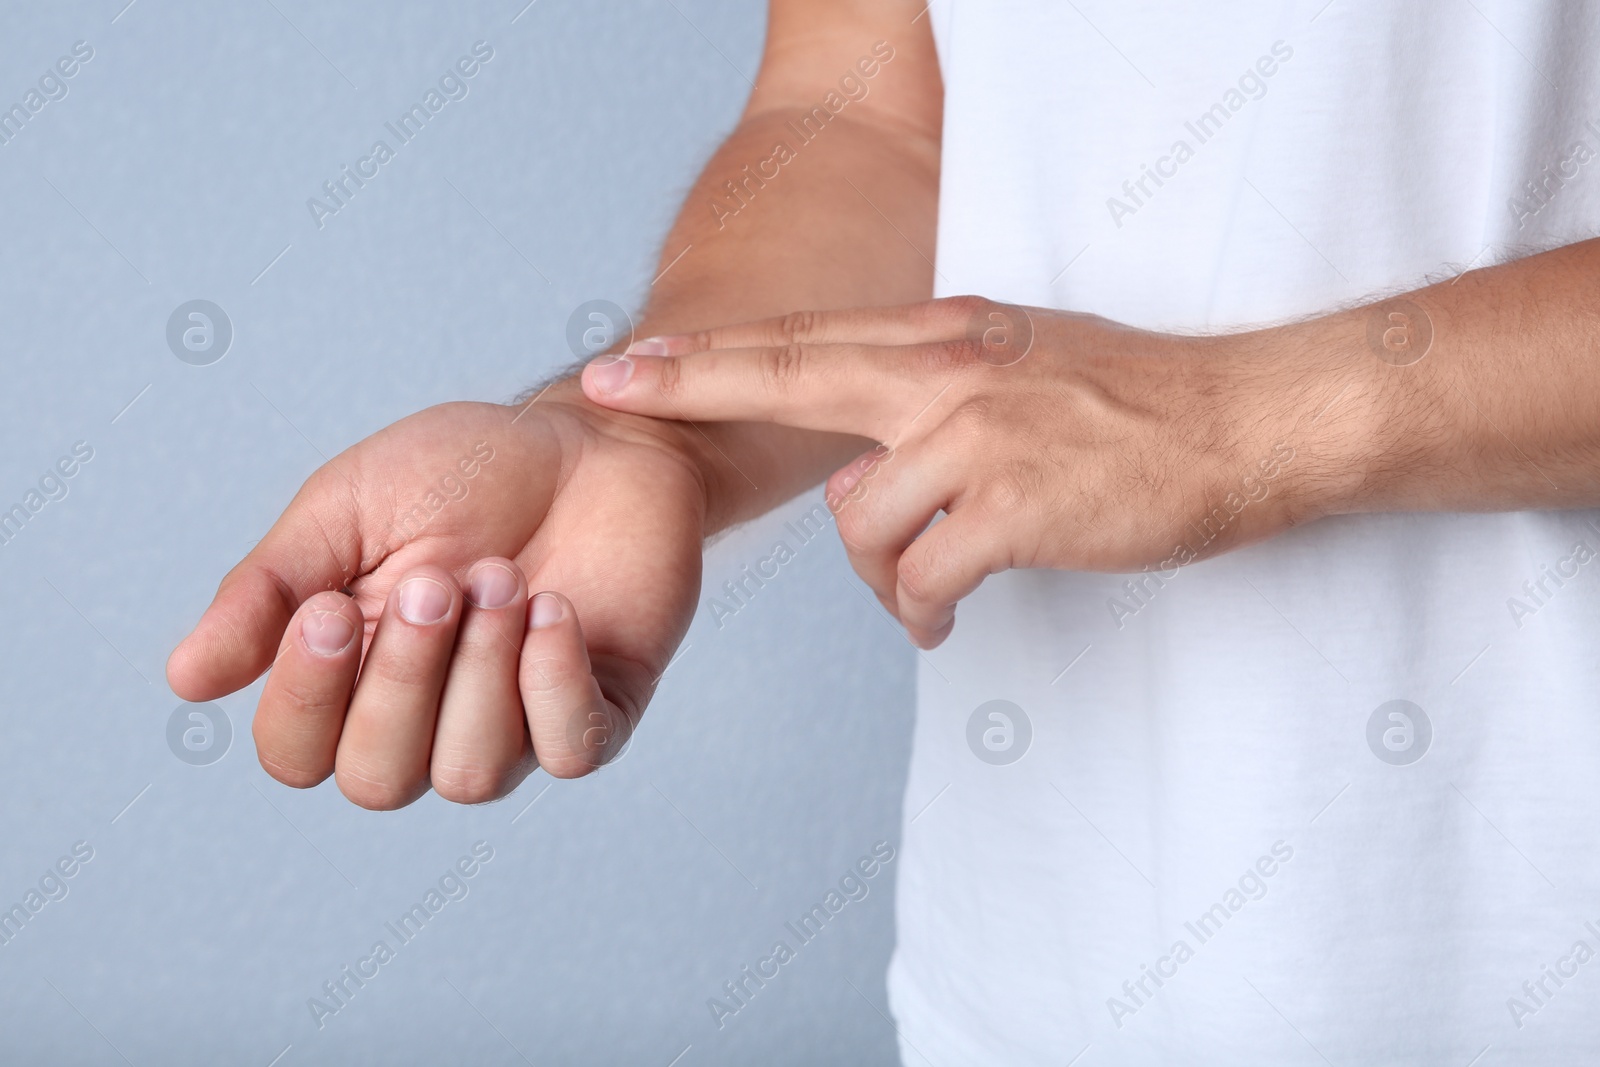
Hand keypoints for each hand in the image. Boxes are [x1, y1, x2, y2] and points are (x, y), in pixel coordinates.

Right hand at [166, 393, 708, 807]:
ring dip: (480, 670)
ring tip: (503, 579)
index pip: (295, 754)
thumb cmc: (469, 472)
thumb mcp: (349, 509)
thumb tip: (185, 678)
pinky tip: (554, 609)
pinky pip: (568, 753)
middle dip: (401, 677)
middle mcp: (427, 720)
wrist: (590, 439)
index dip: (305, 697)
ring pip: (467, 776)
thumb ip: (269, 590)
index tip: (331, 606)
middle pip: (376, 780)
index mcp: (351, 674)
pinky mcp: (597, 716)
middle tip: (436, 579)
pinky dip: (553, 682)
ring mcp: (514, 727)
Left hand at [581, 297, 1362, 647]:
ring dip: (881, 577)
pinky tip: (945, 617)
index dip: (708, 351)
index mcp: (950, 336)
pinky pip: (919, 578)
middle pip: (790, 378)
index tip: (630, 358)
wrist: (1248, 422)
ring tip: (924, 594)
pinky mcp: (1014, 507)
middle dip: (688, 385)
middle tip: (613, 394)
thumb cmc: (1141, 403)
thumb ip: (936, 395)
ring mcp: (980, 437)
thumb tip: (867, 470)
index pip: (806, 339)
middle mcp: (951, 374)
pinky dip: (920, 610)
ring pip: (863, 525)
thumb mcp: (1026, 363)